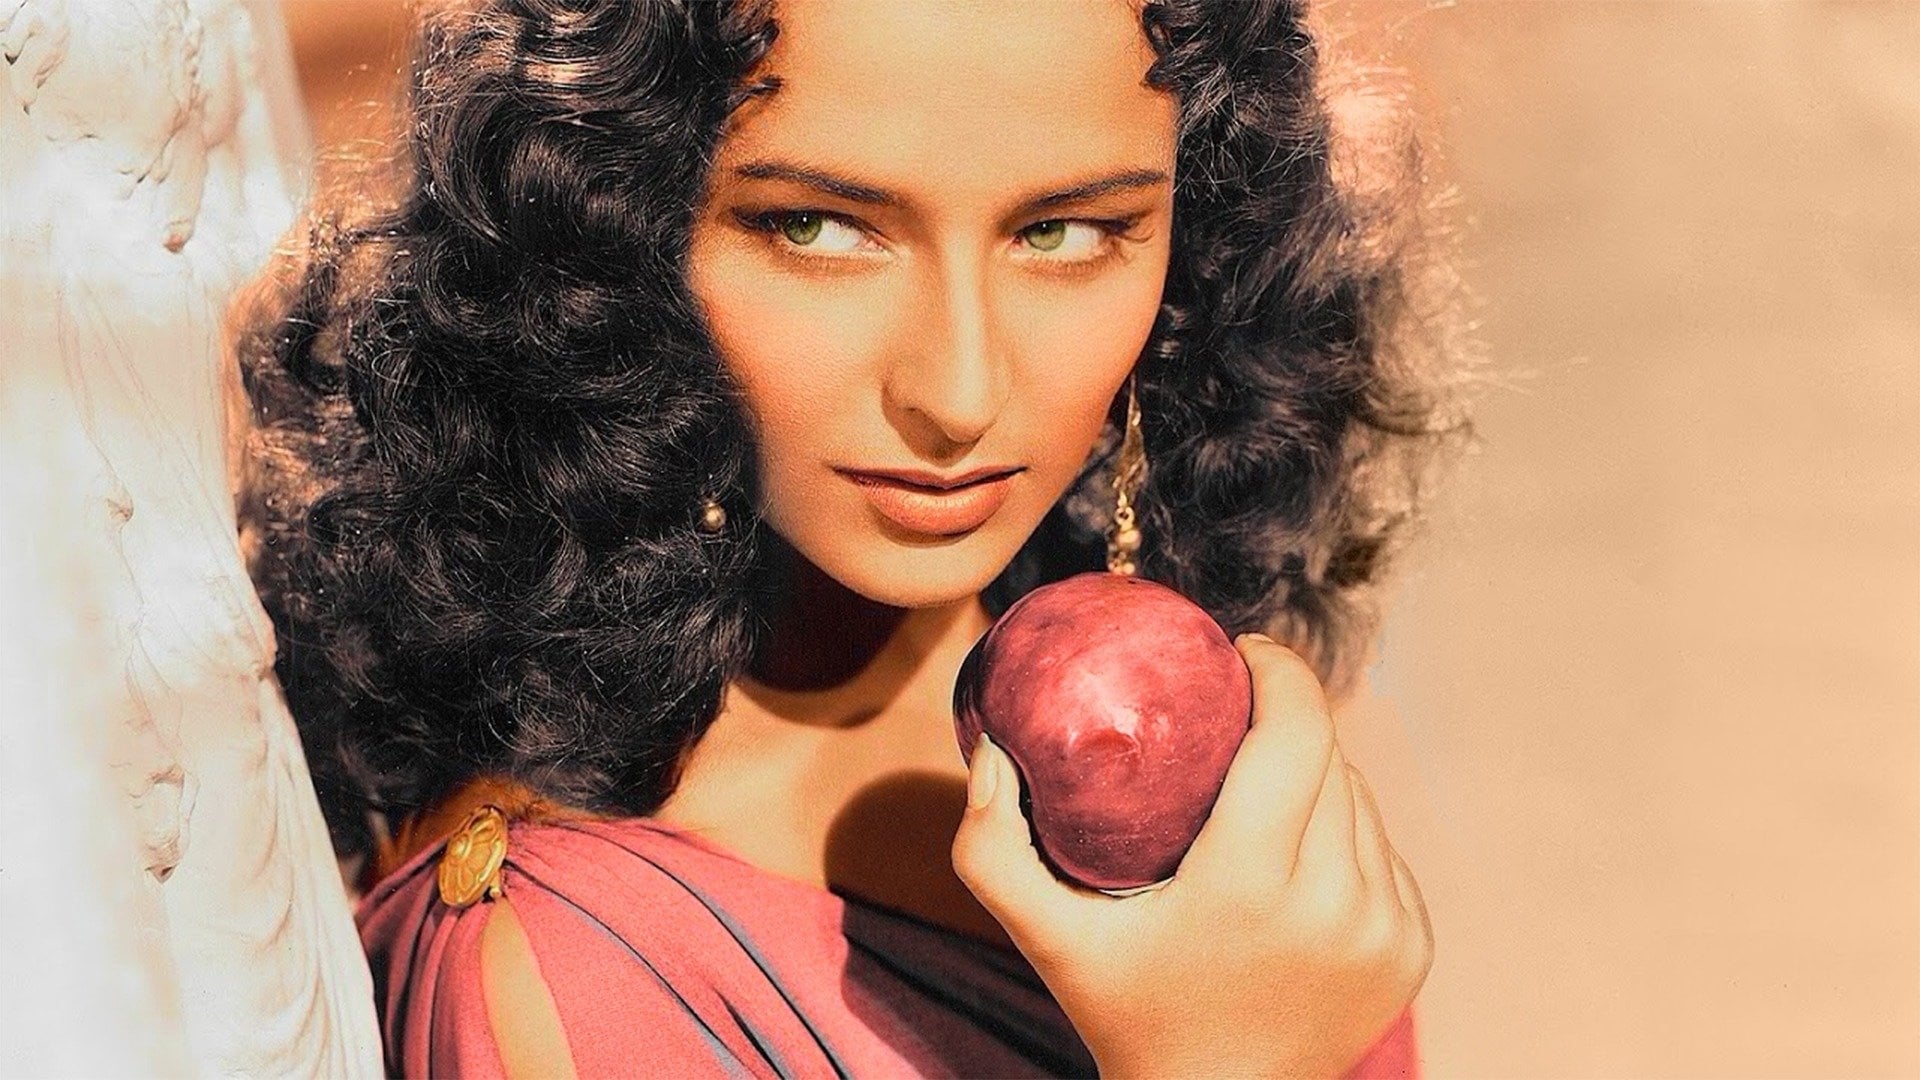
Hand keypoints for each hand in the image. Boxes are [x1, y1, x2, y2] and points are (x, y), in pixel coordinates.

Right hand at [951, 634, 1432, 1078]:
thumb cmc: (1128, 1015)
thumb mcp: (1048, 940)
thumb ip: (993, 850)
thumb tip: (993, 755)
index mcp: (1250, 884)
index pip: (1297, 732)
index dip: (1278, 670)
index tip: (1240, 654)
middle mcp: (1334, 903)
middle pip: (1328, 756)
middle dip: (1287, 720)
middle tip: (1233, 715)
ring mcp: (1383, 927)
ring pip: (1360, 798)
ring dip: (1317, 774)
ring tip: (1260, 782)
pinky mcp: (1411, 948)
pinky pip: (1383, 851)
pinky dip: (1345, 833)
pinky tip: (1299, 849)